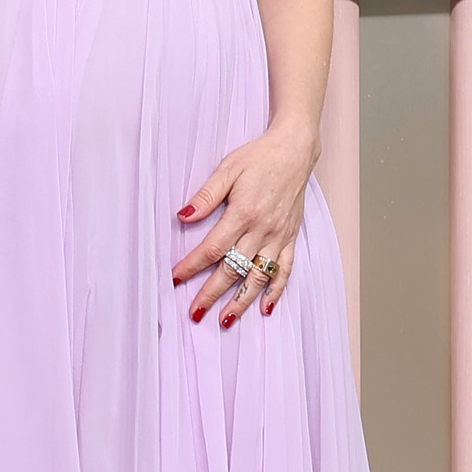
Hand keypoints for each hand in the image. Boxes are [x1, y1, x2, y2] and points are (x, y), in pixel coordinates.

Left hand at [174, 128, 312, 327]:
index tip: (176, 278)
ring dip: (241, 301)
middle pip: (233, 269)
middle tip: (195, 313)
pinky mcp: (291, 238)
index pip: (213, 248)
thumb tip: (182, 216)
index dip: (192, 265)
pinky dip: (276, 290)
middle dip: (211, 293)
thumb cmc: (259, 157)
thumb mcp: (228, 169)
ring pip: (258, 276)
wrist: (295, 151)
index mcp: (244, 213)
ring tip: (225, 320)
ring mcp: (279, 236)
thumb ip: (206, 196)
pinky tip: (266, 308)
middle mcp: (263, 230)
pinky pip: (285, 270)